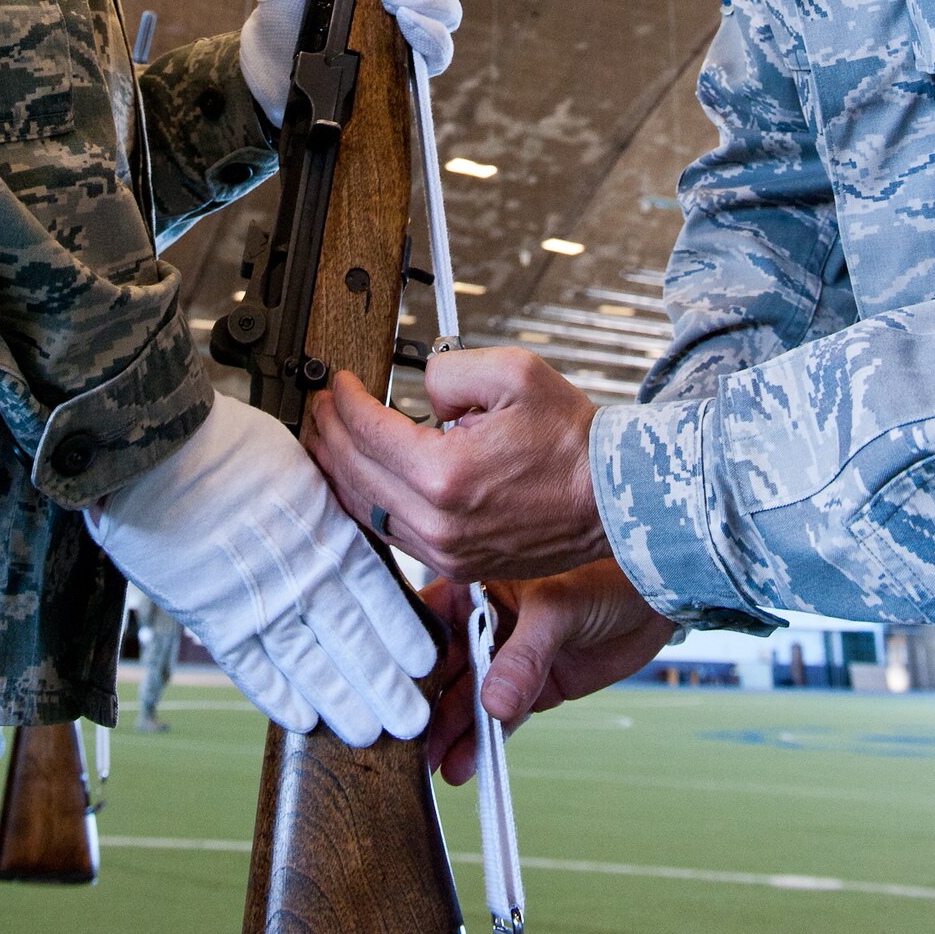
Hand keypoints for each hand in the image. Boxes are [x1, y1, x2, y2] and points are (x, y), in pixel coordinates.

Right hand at [86, 394, 436, 746]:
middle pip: (351, 638)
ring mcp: (256, 599)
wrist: (163, 449)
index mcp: (323, 528)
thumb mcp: (294, 463)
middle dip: (383, 682)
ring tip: (369, 728)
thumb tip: (335, 522)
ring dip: (340, 699)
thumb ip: (317, 503)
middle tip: (411, 718)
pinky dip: (276, 695)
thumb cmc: (225, 443)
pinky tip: (302, 718)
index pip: (376, 590)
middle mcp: (298, 572)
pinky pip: (251, 666)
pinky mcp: (214, 616)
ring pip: (309, 663)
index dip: (400, 629)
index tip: (425, 658)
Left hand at [310, 346, 610, 580]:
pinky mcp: (458, 564)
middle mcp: (438, 522)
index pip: (367, 431)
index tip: (339, 382)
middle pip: (353, 472)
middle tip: (321, 406)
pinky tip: (362, 478)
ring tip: (329, 438)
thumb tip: (419, 389)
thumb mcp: (513, 373)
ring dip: (338, 470)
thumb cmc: (572, 440)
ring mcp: (446, 550)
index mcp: (445, 474)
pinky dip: (366, 501)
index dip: (344, 399)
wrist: (613, 497)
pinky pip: (391, 533)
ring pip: (364, 509)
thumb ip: (450, 369)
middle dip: (329, 432)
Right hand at [425, 561, 675, 783]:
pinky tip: (463, 766)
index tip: (386, 685)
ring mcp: (509, 656)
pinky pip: (501, 716)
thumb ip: (525, 655)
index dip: (406, 649)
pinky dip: (484, 741)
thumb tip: (493, 704)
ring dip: (451, 729)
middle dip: (424, 700)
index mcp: (481, 581)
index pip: (432, 615)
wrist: (657, 601)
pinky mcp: (534, 686)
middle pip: (445, 663)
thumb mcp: (560, 607)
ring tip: (432, 763)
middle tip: (404, 738)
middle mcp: (487, 619)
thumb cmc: (606, 578)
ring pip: (470, 695)